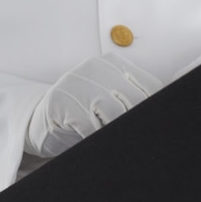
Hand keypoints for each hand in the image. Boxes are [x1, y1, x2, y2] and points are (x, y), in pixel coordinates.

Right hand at [25, 52, 161, 158]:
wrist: (41, 119)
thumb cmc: (82, 111)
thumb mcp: (108, 97)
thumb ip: (131, 99)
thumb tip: (159, 108)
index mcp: (113, 63)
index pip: (149, 85)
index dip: (154, 106)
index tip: (157, 124)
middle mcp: (97, 68)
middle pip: (135, 100)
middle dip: (135, 118)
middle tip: (132, 131)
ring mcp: (78, 82)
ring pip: (115, 113)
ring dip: (115, 127)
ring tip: (109, 132)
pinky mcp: (62, 102)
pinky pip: (90, 127)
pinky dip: (96, 137)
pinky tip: (92, 138)